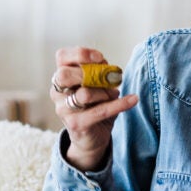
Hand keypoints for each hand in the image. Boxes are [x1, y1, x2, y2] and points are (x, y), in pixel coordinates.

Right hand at [50, 46, 138, 170]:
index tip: (100, 57)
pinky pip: (99, 111)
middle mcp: (57, 92)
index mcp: (61, 77)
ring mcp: (63, 110)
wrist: (92, 137)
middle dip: (88, 73)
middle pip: (64, 75)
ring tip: (114, 94)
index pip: (62, 57)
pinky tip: (133, 99)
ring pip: (84, 94)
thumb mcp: (97, 85)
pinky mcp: (75, 124)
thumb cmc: (94, 106)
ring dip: (105, 92)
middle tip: (107, 78)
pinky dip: (119, 104)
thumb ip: (99, 72)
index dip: (80, 54)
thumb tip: (107, 66)